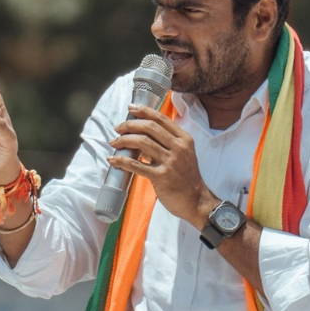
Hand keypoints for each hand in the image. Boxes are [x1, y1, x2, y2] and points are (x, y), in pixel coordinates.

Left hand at [107, 103, 212, 225]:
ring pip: (142, 142)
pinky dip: (122, 161)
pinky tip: (113, 160)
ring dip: (124, 140)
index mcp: (184, 139)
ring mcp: (171, 162)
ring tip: (115, 143)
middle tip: (118, 129)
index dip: (143, 111)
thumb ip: (167, 143)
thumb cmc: (187, 178)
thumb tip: (141, 136)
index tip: (131, 109)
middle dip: (129, 125)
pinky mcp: (161, 177)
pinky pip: (137, 165)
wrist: (196, 201)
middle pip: (149, 127)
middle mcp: (178, 148)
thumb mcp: (183, 155)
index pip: (161, 118)